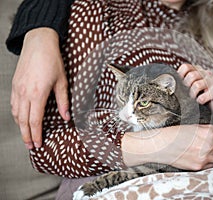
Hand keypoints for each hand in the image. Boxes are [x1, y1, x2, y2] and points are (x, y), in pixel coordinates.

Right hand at [11, 28, 69, 149]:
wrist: (38, 43)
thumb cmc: (52, 61)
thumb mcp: (62, 82)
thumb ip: (63, 101)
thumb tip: (66, 117)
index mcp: (37, 94)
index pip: (35, 121)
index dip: (36, 134)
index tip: (38, 144)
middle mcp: (24, 93)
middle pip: (23, 120)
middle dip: (27, 135)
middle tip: (31, 146)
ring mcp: (17, 89)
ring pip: (17, 113)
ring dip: (21, 126)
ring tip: (26, 136)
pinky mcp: (15, 84)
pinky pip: (14, 104)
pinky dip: (17, 115)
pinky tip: (21, 119)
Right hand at [122, 124, 212, 169]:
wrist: (161, 145)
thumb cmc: (173, 134)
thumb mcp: (192, 126)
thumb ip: (207, 128)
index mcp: (207, 133)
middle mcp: (208, 146)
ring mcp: (204, 158)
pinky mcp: (198, 166)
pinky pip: (212, 165)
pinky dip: (211, 162)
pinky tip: (205, 157)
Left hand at [177, 63, 212, 111]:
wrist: (211, 109)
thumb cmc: (197, 97)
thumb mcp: (187, 88)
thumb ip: (181, 83)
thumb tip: (168, 83)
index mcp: (196, 70)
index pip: (186, 67)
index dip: (180, 76)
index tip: (180, 85)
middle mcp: (205, 73)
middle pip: (192, 75)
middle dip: (186, 86)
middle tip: (186, 94)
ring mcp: (212, 81)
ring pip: (197, 84)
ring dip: (193, 94)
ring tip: (192, 99)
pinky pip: (208, 93)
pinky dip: (201, 99)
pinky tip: (200, 102)